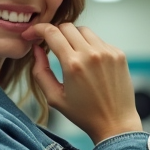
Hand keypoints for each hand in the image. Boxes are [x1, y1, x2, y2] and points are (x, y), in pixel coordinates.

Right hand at [22, 22, 142, 143]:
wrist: (115, 122)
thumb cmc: (83, 114)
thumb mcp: (54, 97)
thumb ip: (40, 72)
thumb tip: (37, 49)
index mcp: (73, 64)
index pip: (51, 32)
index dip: (37, 29)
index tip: (31, 34)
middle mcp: (91, 54)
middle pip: (66, 27)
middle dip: (54, 32)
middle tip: (49, 43)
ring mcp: (107, 52)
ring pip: (83, 30)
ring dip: (72, 37)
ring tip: (70, 53)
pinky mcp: (118, 54)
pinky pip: (98, 40)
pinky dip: (89, 45)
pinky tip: (88, 62)